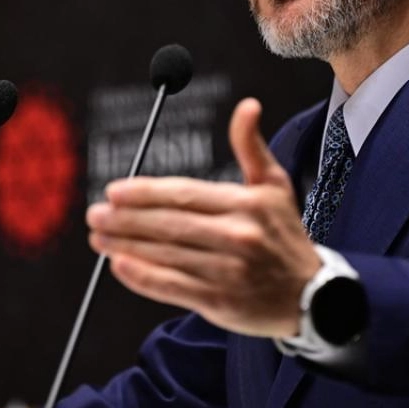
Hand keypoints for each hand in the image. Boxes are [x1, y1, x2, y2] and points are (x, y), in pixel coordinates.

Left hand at [86, 97, 321, 337]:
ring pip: (166, 254)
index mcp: (246, 203)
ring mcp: (228, 271)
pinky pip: (172, 286)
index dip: (146, 192)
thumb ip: (252, 146)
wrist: (313, 296)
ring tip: (98, 236)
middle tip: (95, 213)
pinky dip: (142, 276)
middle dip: (125, 218)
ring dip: (125, 244)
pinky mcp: (220, 302)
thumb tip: (247, 105)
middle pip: (169, 224)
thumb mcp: (275, 185)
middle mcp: (237, 236)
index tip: (114, 190)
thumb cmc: (285, 236)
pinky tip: (119, 265)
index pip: (186, 194)